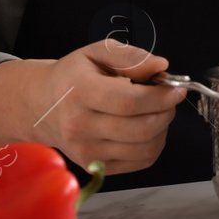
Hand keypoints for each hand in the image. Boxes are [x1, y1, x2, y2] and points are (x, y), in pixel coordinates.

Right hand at [31, 41, 186, 174]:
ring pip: (145, 148)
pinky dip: (154, 144)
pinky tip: (146, 128)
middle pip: (141, 129)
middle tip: (169, 98)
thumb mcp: (97, 52)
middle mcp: (80, 126)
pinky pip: (140, 162)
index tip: (176, 88)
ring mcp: (86, 151)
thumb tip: (161, 67)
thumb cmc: (73, 77)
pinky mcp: (94, 166)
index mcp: (79, 92)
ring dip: (163, 129)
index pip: (129, 102)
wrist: (43, 105)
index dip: (160, 97)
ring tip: (156, 111)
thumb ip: (131, 57)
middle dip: (166, 112)